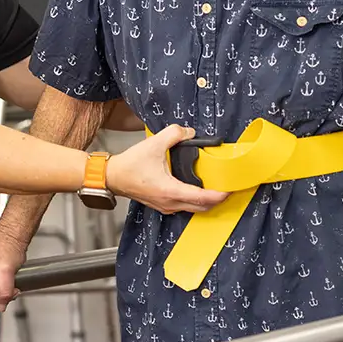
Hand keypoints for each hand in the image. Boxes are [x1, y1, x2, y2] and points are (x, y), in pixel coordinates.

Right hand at [107, 125, 228, 214]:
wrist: (112, 177)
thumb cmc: (130, 166)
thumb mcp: (154, 143)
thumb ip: (174, 134)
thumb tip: (189, 132)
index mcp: (171, 190)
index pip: (203, 198)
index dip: (219, 194)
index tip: (230, 189)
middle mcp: (170, 202)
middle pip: (202, 207)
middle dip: (217, 199)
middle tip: (227, 187)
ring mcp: (166, 206)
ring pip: (193, 209)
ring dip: (206, 201)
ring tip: (215, 188)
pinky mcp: (162, 205)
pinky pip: (184, 206)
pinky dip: (195, 201)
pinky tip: (197, 189)